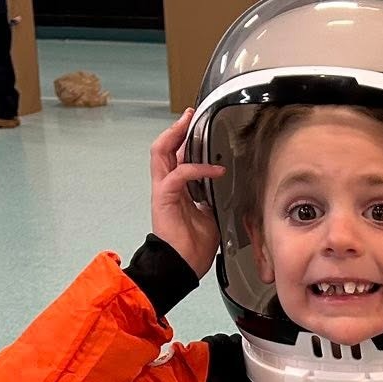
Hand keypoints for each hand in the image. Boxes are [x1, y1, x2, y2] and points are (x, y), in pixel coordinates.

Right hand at [150, 109, 227, 278]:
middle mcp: (167, 186)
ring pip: (161, 154)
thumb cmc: (194, 246)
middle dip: (176, 129)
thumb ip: (211, 198)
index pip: (176, 157)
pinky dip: (197, 169)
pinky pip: (179, 175)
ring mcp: (163, 191)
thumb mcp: (210, 214)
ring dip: (176, 137)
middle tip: (189, 115)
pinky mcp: (164, 198)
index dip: (184, 140)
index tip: (196, 125)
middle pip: (163, 148)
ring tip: (188, 124)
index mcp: (177, 190)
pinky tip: (214, 170)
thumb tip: (222, 188)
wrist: (182, 265)